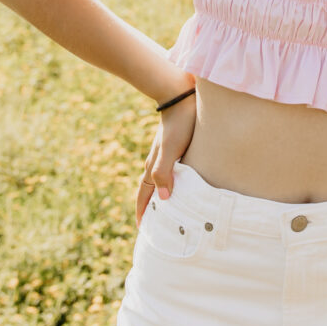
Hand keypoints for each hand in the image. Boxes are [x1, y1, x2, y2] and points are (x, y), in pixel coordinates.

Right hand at [135, 90, 196, 223]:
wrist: (182, 96)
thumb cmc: (179, 124)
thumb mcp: (171, 149)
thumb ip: (164, 172)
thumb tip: (164, 198)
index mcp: (153, 165)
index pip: (145, 194)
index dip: (143, 211)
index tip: (143, 228)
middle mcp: (157, 161)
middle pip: (150, 189)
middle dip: (151, 207)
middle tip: (156, 225)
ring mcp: (165, 154)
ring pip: (161, 180)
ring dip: (162, 195)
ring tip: (170, 209)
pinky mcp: (176, 146)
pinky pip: (171, 170)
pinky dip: (172, 182)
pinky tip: (183, 184)